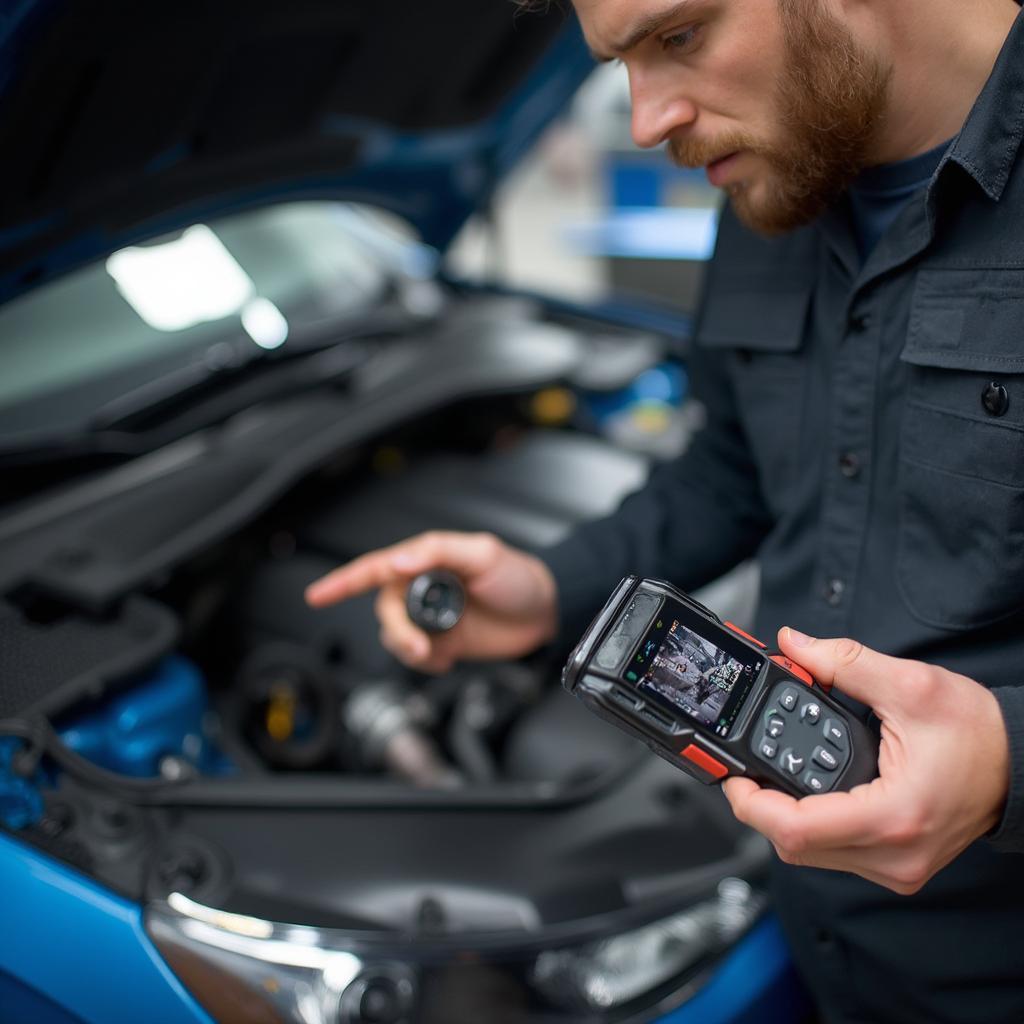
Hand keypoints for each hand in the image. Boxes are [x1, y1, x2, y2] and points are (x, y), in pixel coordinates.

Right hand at [304, 531, 558, 672]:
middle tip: (422, 645)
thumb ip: (439, 552)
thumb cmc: (517, 576)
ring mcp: (431, 617)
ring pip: (396, 637)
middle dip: (397, 631)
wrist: (545, 612)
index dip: (343, 582)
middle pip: (385, 611)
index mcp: (425, 560)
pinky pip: (417, 657)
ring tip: (436, 653)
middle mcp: (422, 588)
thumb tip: (399, 559)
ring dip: (409, 649)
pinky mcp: (443, 642)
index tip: (317, 595)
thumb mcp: (483, 553)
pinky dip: (427, 663)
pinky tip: (449, 658)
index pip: (376, 568)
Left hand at [722, 627, 1010, 893]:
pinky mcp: (897, 865)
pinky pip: (834, 854)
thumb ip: (843, 663)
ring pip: (811, 855)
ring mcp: (896, 867)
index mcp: (893, 815)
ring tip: (769, 778)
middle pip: (795, 846)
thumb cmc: (978, 734)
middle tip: (744, 771)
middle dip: (760, 807)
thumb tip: (793, 646)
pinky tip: (802, 794)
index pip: (796, 829)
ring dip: (782, 819)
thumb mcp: (910, 684)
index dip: (751, 803)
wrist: (1022, 764)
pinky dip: (810, 825)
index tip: (732, 776)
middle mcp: (893, 854)